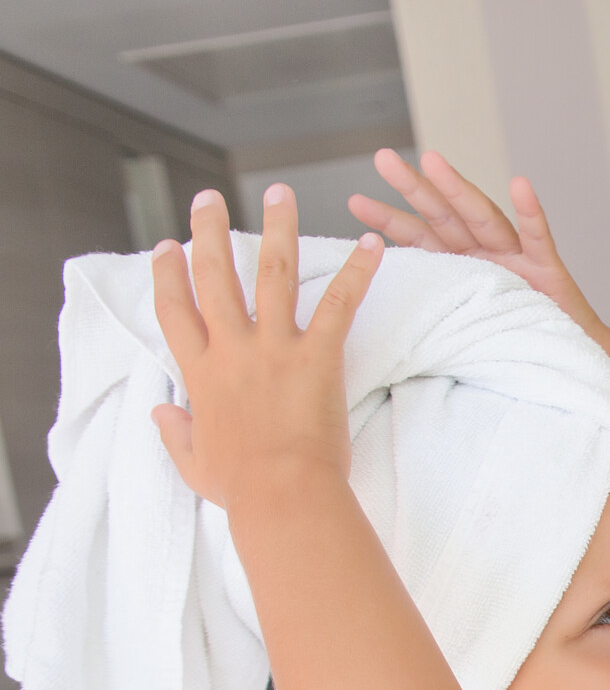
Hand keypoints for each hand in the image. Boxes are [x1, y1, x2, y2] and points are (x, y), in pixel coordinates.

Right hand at [150, 186, 381, 511]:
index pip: (174, 310)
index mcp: (199, 373)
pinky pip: (340, 304)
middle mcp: (231, 349)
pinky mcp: (317, 357)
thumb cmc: (242, 489)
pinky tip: (371, 243)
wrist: (283, 496)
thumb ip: (174, 432)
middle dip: (210, 232)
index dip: (168, 275)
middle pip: (214, 277)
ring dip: (278, 229)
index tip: (167, 247)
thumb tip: (158, 412)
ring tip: (279, 193)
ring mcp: (274, 348)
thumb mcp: (193, 462)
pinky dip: (358, 272)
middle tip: (208, 199)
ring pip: (273, 274)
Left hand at [349, 150, 604, 339]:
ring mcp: (518, 259)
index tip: (354, 203)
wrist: (564, 360)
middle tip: (383, 158)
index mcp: (462, 268)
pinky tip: (520, 185)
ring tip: (433, 160)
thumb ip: (432, 312)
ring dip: (459, 188)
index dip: (390, 220)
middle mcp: (486, 255)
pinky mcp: (549, 270)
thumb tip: (383, 318)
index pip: (421, 238)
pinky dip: (531, 212)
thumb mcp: (462, 329)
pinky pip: (539, 237)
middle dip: (414, 187)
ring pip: (484, 218)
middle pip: (445, 216)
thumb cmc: (514, 344)